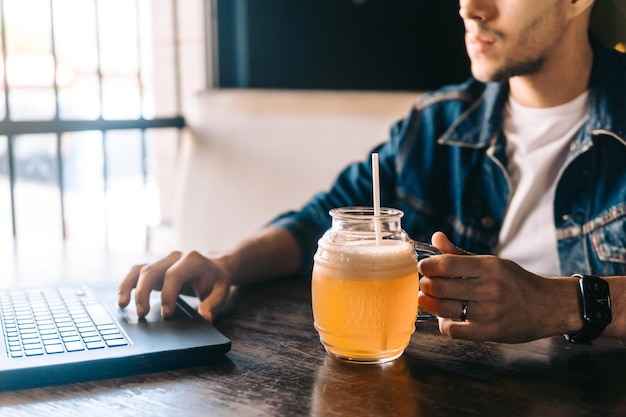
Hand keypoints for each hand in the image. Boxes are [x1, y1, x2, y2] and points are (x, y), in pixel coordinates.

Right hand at [117, 251, 231, 321]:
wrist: (216, 266)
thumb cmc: (217, 280)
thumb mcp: (221, 292)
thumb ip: (213, 304)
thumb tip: (205, 318)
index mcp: (193, 260)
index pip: (174, 275)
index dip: (168, 294)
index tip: (166, 314)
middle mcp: (175, 257)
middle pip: (152, 270)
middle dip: (144, 292)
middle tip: (142, 314)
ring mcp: (163, 261)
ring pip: (140, 269)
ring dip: (129, 287)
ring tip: (122, 305)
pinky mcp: (156, 268)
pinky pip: (137, 272)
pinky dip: (127, 284)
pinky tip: (122, 299)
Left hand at [418, 232, 573, 342]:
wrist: (549, 307)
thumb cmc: (516, 282)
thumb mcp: (492, 263)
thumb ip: (459, 254)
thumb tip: (436, 237)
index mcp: (489, 267)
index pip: (447, 264)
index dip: (428, 265)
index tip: (423, 267)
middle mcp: (489, 288)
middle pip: (441, 287)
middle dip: (426, 285)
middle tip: (424, 284)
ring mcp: (489, 312)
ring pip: (444, 309)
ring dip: (429, 304)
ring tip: (428, 299)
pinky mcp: (489, 332)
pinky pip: (454, 330)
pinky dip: (443, 324)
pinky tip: (445, 317)